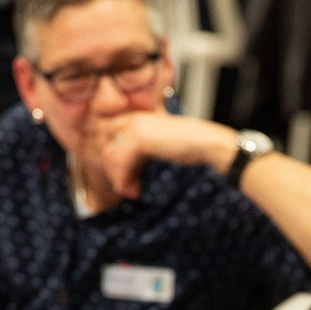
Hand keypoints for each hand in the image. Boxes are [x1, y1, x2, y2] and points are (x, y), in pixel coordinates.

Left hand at [93, 112, 237, 198]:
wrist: (205, 143)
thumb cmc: (187, 145)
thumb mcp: (157, 143)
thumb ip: (139, 150)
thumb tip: (122, 169)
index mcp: (135, 117)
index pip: (107, 137)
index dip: (110, 160)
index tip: (124, 178)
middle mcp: (132, 118)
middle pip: (105, 147)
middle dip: (112, 171)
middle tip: (126, 189)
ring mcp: (135, 127)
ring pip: (109, 156)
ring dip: (118, 179)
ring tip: (131, 192)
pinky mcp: (140, 139)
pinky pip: (119, 162)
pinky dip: (123, 180)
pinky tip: (134, 191)